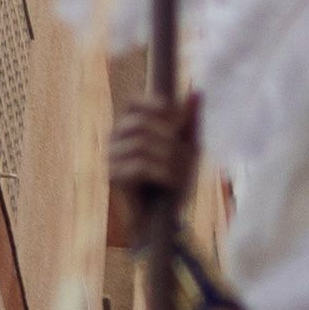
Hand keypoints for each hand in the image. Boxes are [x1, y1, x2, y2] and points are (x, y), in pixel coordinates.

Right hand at [108, 91, 198, 222]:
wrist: (165, 217)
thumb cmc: (174, 179)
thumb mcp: (188, 147)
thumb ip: (190, 121)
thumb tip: (197, 91)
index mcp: (131, 124)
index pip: (133, 101)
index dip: (155, 105)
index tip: (179, 121)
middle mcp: (116, 137)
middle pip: (139, 123)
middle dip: (168, 138)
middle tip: (186, 155)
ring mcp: (111, 156)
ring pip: (140, 144)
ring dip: (168, 157)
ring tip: (180, 172)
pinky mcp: (113, 177)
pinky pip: (138, 165)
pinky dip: (161, 172)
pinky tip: (170, 181)